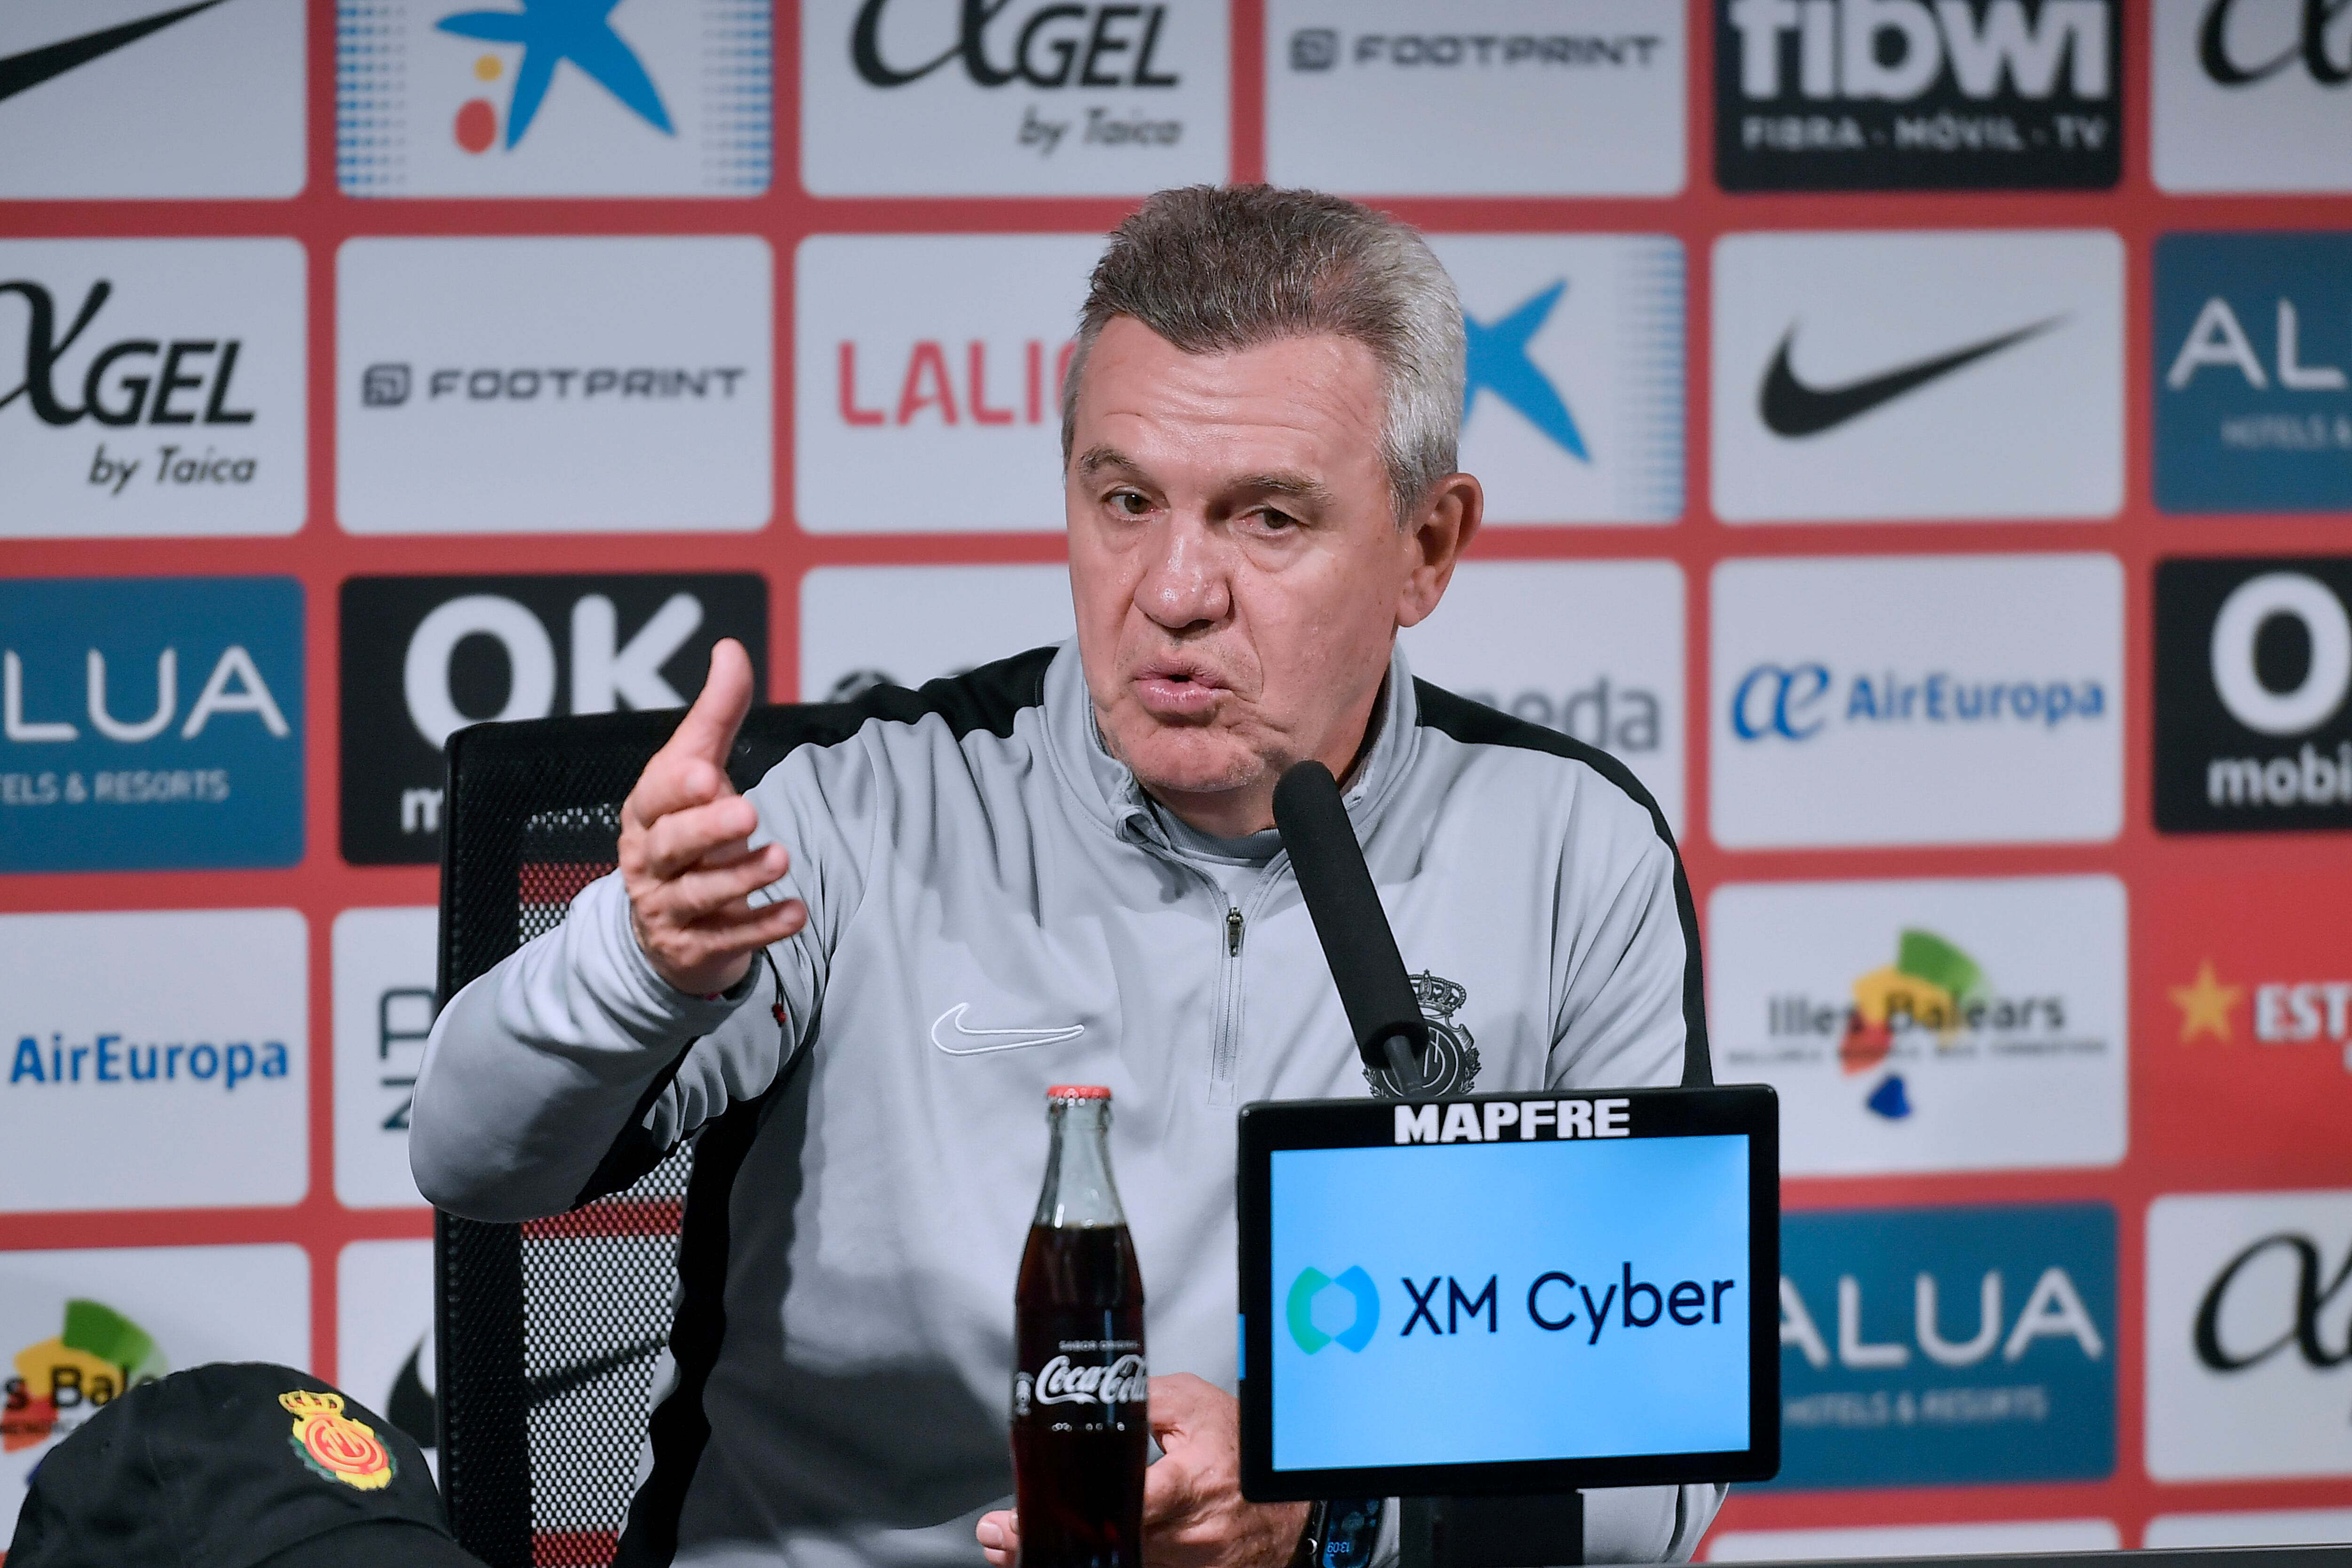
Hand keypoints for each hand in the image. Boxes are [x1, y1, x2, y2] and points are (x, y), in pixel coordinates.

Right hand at [617, 638, 805, 995]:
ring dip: (741, 878)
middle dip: (707, 830)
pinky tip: (796, 913)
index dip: (677, 788)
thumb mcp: (696, 770)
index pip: (655, 797)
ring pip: (699, 895)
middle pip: (670, 846)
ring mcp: (668, 909)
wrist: (665, 922)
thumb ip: (716, 714)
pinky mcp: (696, 946)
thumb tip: (731, 649)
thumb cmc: (684, 830)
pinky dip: (762, 927)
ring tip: (781, 858)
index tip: (707, 773)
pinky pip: (729, 939)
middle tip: (748, 812)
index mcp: (645, 813)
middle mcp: (648, 861)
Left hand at [977, 1374, 1309, 1567]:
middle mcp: (1191, 1535)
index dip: (1069, 1516)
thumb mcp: (1197, 1405)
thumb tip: (1091, 1395)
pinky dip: (1102, 1566)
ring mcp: (1192, 1566)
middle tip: (999, 1535)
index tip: (1018, 1517)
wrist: (1292, 1504)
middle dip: (1047, 1544)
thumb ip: (1143, 1400)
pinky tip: (1069, 1558)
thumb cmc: (1245, 1451)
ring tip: (1016, 1549)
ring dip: (1066, 1561)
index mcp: (1190, 1484)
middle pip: (1108, 1548)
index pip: (1125, 1507)